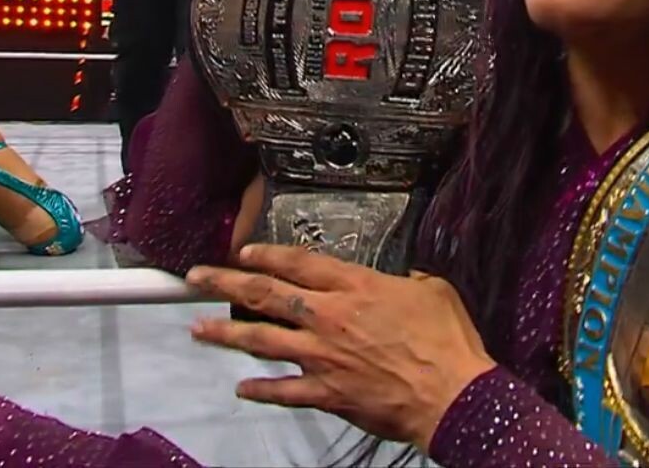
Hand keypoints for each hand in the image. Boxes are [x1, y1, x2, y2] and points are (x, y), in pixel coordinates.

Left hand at [186, 244, 495, 452]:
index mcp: (355, 287)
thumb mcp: (433, 290)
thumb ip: (409, 279)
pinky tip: (241, 388)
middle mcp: (329, 317)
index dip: (266, 255)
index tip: (243, 252)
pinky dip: (260, 390)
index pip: (299, 263)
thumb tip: (406, 277)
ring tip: (198, 329)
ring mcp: (322, 356)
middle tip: (197, 278)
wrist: (452, 395)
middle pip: (265, 294)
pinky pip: (283, 391)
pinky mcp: (326, 393)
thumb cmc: (447, 342)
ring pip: (261, 340)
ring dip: (226, 333)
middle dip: (225, 283)